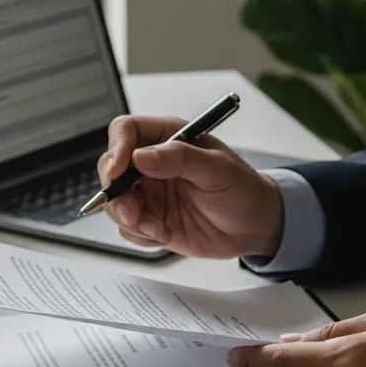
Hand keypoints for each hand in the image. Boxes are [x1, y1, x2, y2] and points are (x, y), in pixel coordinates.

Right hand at [99, 115, 284, 258]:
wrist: (255, 228)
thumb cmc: (242, 190)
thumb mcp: (217, 170)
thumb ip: (179, 159)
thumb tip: (141, 156)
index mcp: (168, 138)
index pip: (126, 131)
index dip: (116, 148)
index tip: (117, 171)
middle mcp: (153, 164)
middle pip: (111, 168)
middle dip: (116, 193)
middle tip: (133, 212)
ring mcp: (150, 193)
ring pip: (115, 202)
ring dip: (129, 218)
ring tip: (156, 228)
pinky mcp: (151, 219)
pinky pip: (128, 228)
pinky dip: (140, 235)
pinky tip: (165, 234)